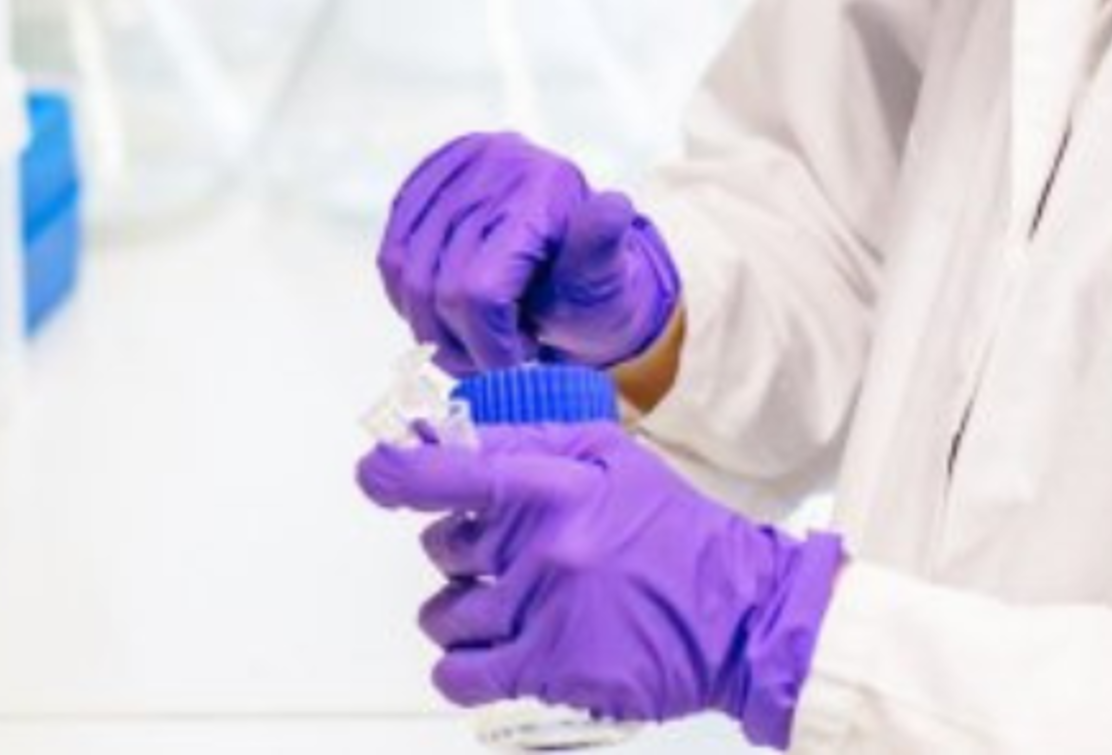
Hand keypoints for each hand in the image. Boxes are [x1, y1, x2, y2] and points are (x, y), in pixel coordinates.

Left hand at [357, 423, 843, 747]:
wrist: (737, 613)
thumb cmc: (676, 532)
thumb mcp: (616, 458)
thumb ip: (540, 443)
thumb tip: (460, 438)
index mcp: (563, 484)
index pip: (457, 472)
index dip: (400, 471)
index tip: (374, 471)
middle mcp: (546, 546)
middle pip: (445, 547)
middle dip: (453, 547)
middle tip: (493, 550)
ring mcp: (546, 610)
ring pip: (447, 613)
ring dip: (456, 609)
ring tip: (494, 603)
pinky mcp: (553, 668)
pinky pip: (465, 673)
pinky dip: (456, 667)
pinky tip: (477, 655)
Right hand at [377, 132, 680, 375]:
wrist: (576, 260)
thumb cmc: (593, 282)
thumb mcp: (611, 275)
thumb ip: (603, 249)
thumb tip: (614, 207)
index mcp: (542, 186)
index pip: (479, 289)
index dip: (488, 345)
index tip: (515, 363)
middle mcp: (493, 162)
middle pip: (436, 287)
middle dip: (462, 343)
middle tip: (495, 357)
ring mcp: (454, 167)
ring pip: (403, 273)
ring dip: (430, 328)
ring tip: (473, 340)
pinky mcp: (425, 181)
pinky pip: (391, 255)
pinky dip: (410, 298)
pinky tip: (448, 314)